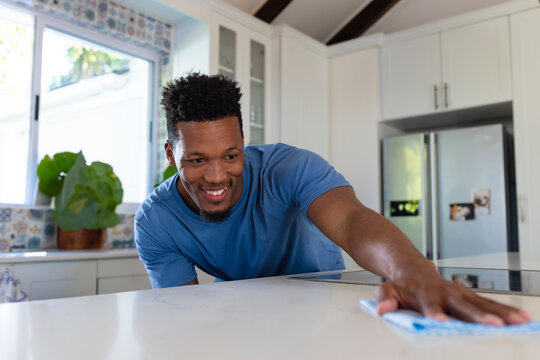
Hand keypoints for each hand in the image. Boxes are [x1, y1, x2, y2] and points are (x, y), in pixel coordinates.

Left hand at [375, 275, 532, 324]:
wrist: (412, 266)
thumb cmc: (401, 282)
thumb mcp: (387, 289)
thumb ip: (385, 299)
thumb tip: (383, 310)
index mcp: (424, 290)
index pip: (429, 303)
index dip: (434, 312)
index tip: (440, 321)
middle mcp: (445, 290)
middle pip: (463, 305)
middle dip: (478, 316)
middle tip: (494, 326)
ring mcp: (460, 292)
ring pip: (482, 303)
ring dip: (502, 313)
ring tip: (520, 321)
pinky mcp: (469, 295)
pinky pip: (489, 304)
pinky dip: (506, 310)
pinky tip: (522, 318)